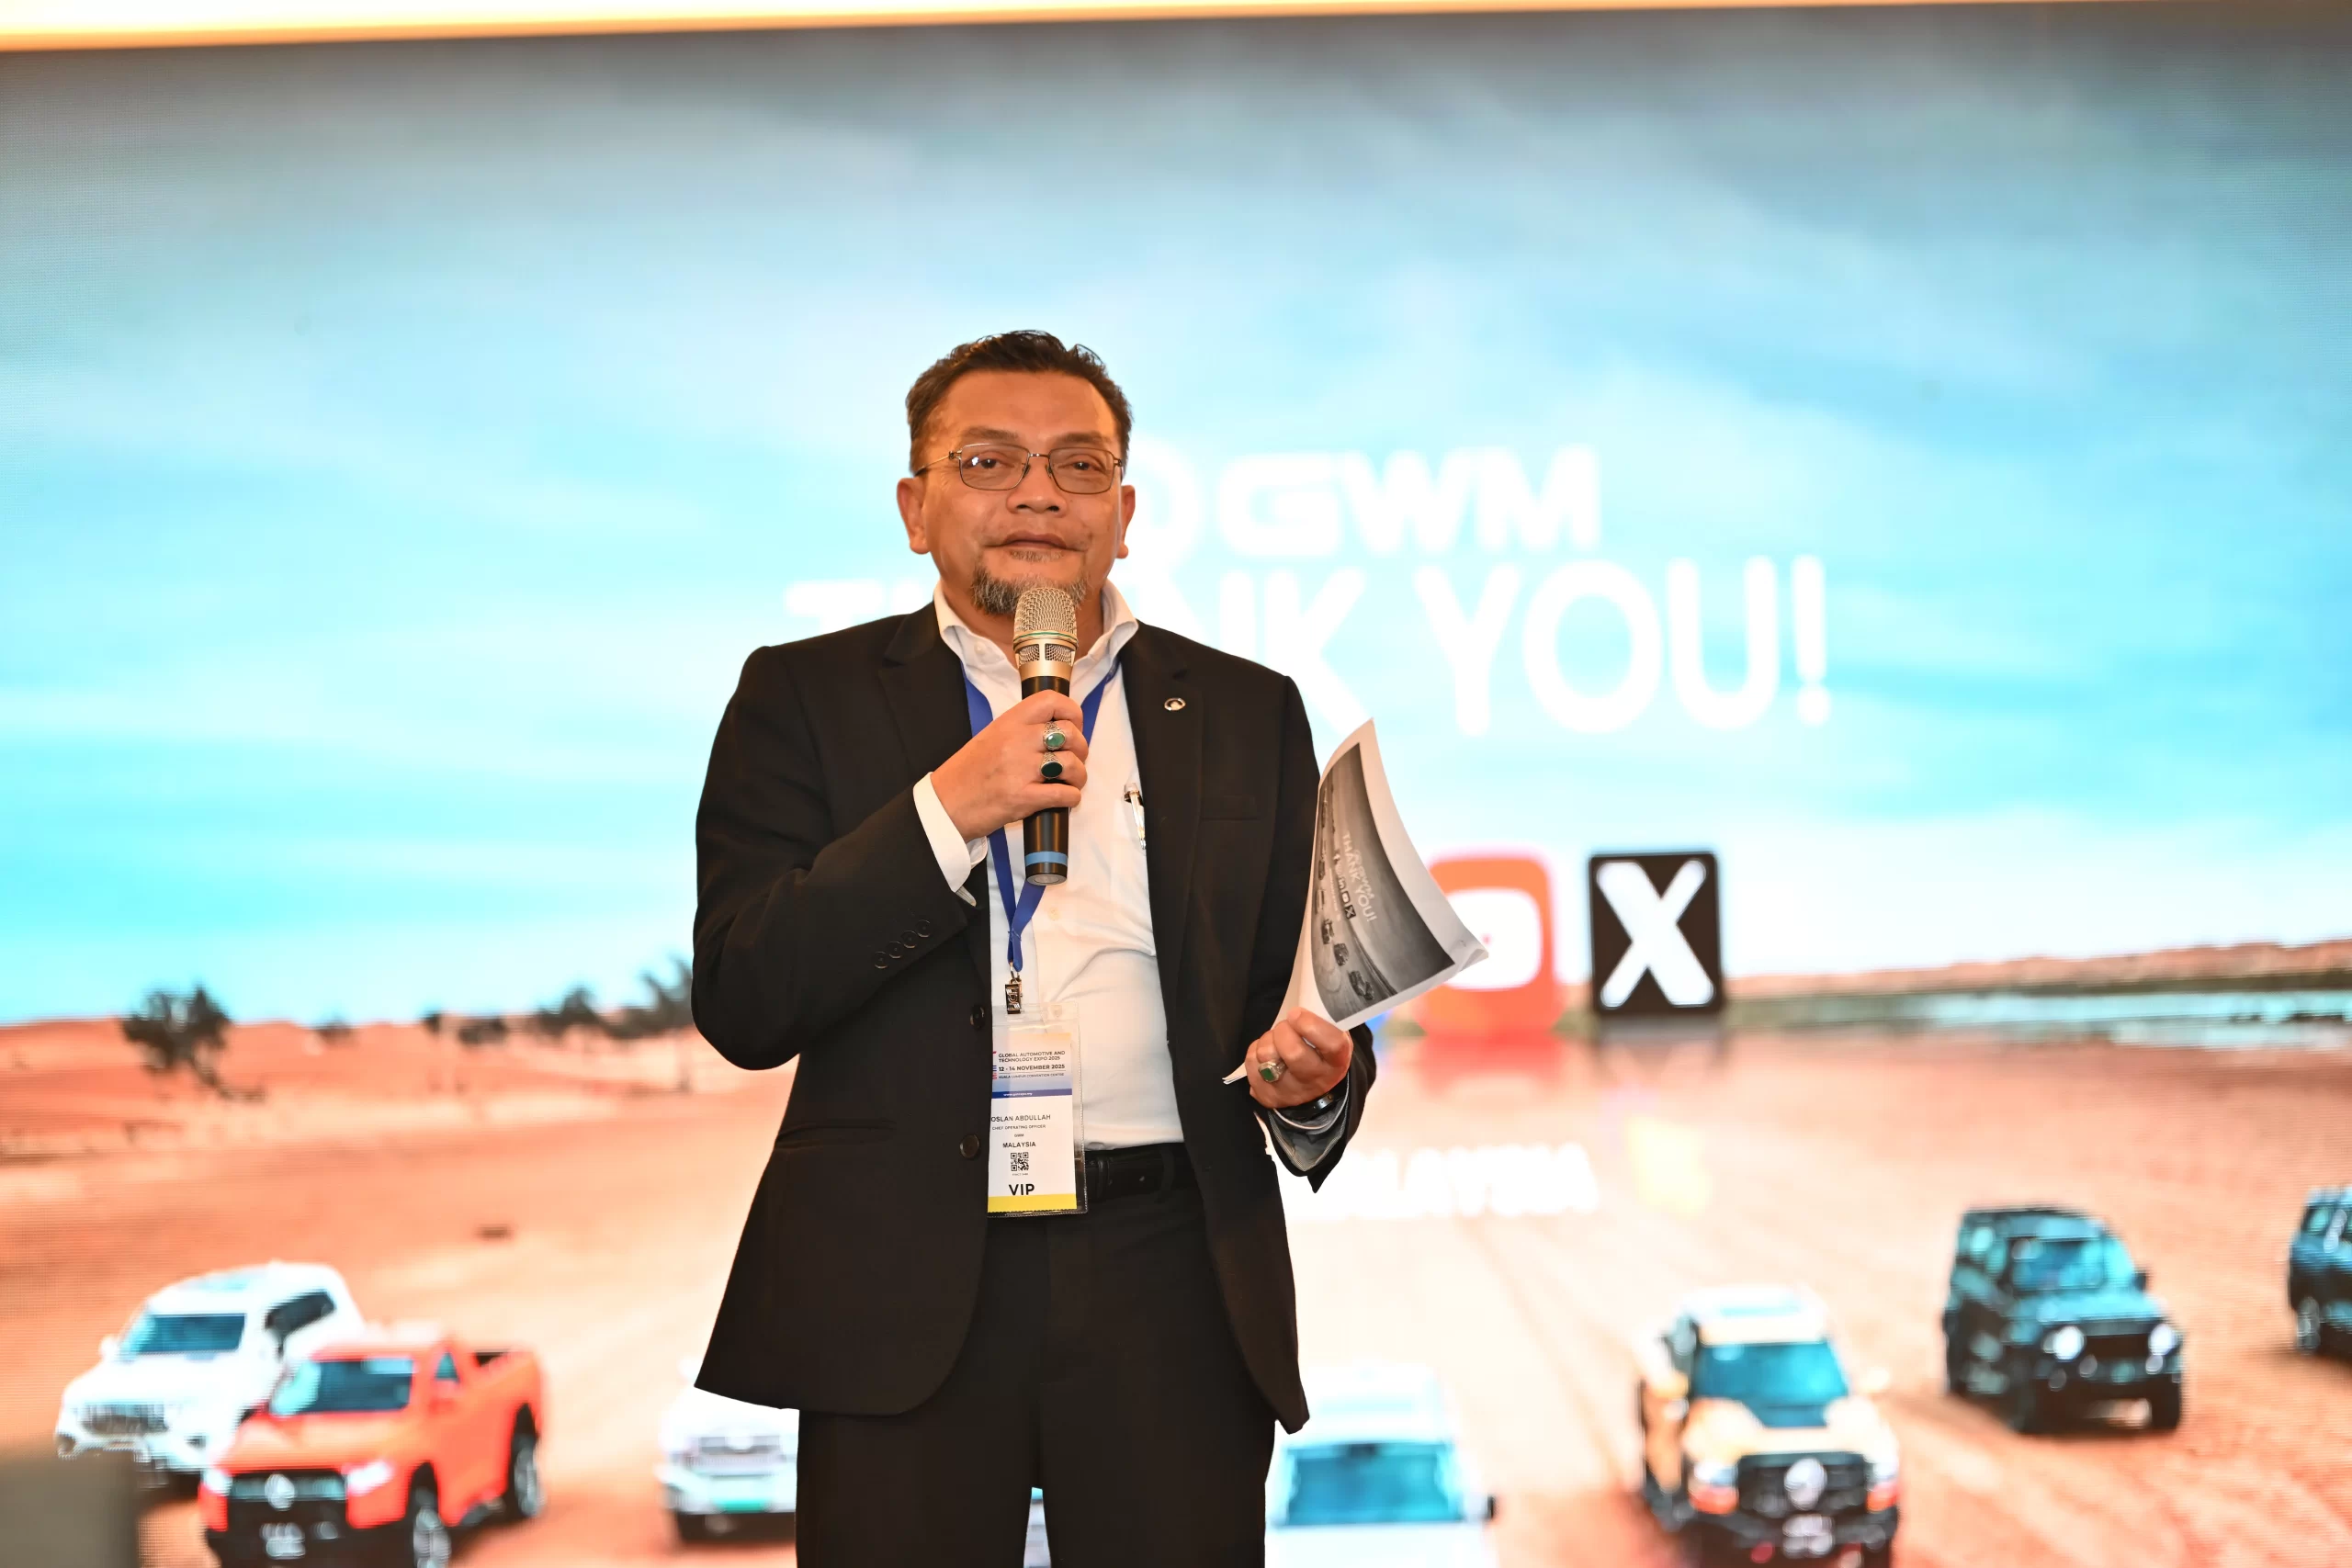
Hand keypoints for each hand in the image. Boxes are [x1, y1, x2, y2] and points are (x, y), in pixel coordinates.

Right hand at [930, 689, 1089, 840]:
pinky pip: (1064, 794)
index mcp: (1008, 723)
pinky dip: (1071, 798)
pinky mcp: (1022, 798)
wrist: (945, 805)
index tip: (1075, 725)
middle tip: (1075, 759)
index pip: (1051, 701)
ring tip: (1071, 781)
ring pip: (1071, 763)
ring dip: (1078, 775)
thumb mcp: (991, 737)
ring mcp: (1019, 769)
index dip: (1072, 712)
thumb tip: (1056, 730)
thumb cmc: (967, 774)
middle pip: (1069, 733)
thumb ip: (1021, 730)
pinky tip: (1065, 798)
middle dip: (1081, 748)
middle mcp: (1015, 741)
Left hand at [1243, 1009, 1351, 1110]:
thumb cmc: (1320, 1053)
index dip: (1311, 1024)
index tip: (1297, 1014)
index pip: (1331, 1044)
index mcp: (1336, 1062)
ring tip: (1276, 1041)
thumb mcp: (1332, 1036)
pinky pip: (1251, 1062)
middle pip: (1293, 1052)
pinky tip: (1268, 1054)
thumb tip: (1299, 1009)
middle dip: (1283, 1031)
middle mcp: (1315, 1081)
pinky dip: (1255, 1050)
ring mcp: (1290, 1092)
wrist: (1312, 1089)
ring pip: (1267, 1056)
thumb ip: (1322, 1022)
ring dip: (1267, 1040)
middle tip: (1286, 1026)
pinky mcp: (1268, 1097)